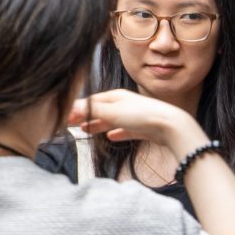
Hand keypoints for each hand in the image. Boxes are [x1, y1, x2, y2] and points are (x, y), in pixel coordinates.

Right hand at [70, 90, 205, 153]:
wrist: (169, 126)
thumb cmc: (141, 116)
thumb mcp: (112, 112)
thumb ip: (91, 111)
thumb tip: (71, 108)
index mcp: (116, 97)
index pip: (92, 101)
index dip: (78, 109)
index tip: (65, 117)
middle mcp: (124, 104)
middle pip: (100, 110)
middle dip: (86, 116)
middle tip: (71, 124)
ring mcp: (133, 116)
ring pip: (111, 120)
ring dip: (98, 125)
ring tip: (86, 131)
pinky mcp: (142, 128)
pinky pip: (125, 130)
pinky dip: (116, 133)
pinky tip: (111, 137)